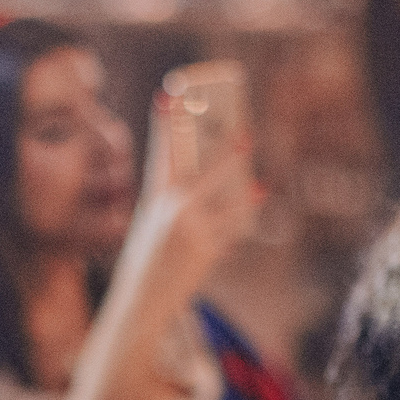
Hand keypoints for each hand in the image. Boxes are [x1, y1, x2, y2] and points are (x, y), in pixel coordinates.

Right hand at [104, 96, 258, 336]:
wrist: (139, 302)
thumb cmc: (147, 263)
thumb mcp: (153, 228)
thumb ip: (178, 206)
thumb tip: (217, 187)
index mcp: (153, 201)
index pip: (159, 154)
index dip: (165, 124)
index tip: (168, 96)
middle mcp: (170, 211)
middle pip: (202, 173)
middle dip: (225, 154)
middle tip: (245, 136)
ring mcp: (190, 229)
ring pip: (227, 204)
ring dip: (245, 194)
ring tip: (260, 184)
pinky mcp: (205, 249)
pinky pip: (232, 230)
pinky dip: (242, 222)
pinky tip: (254, 208)